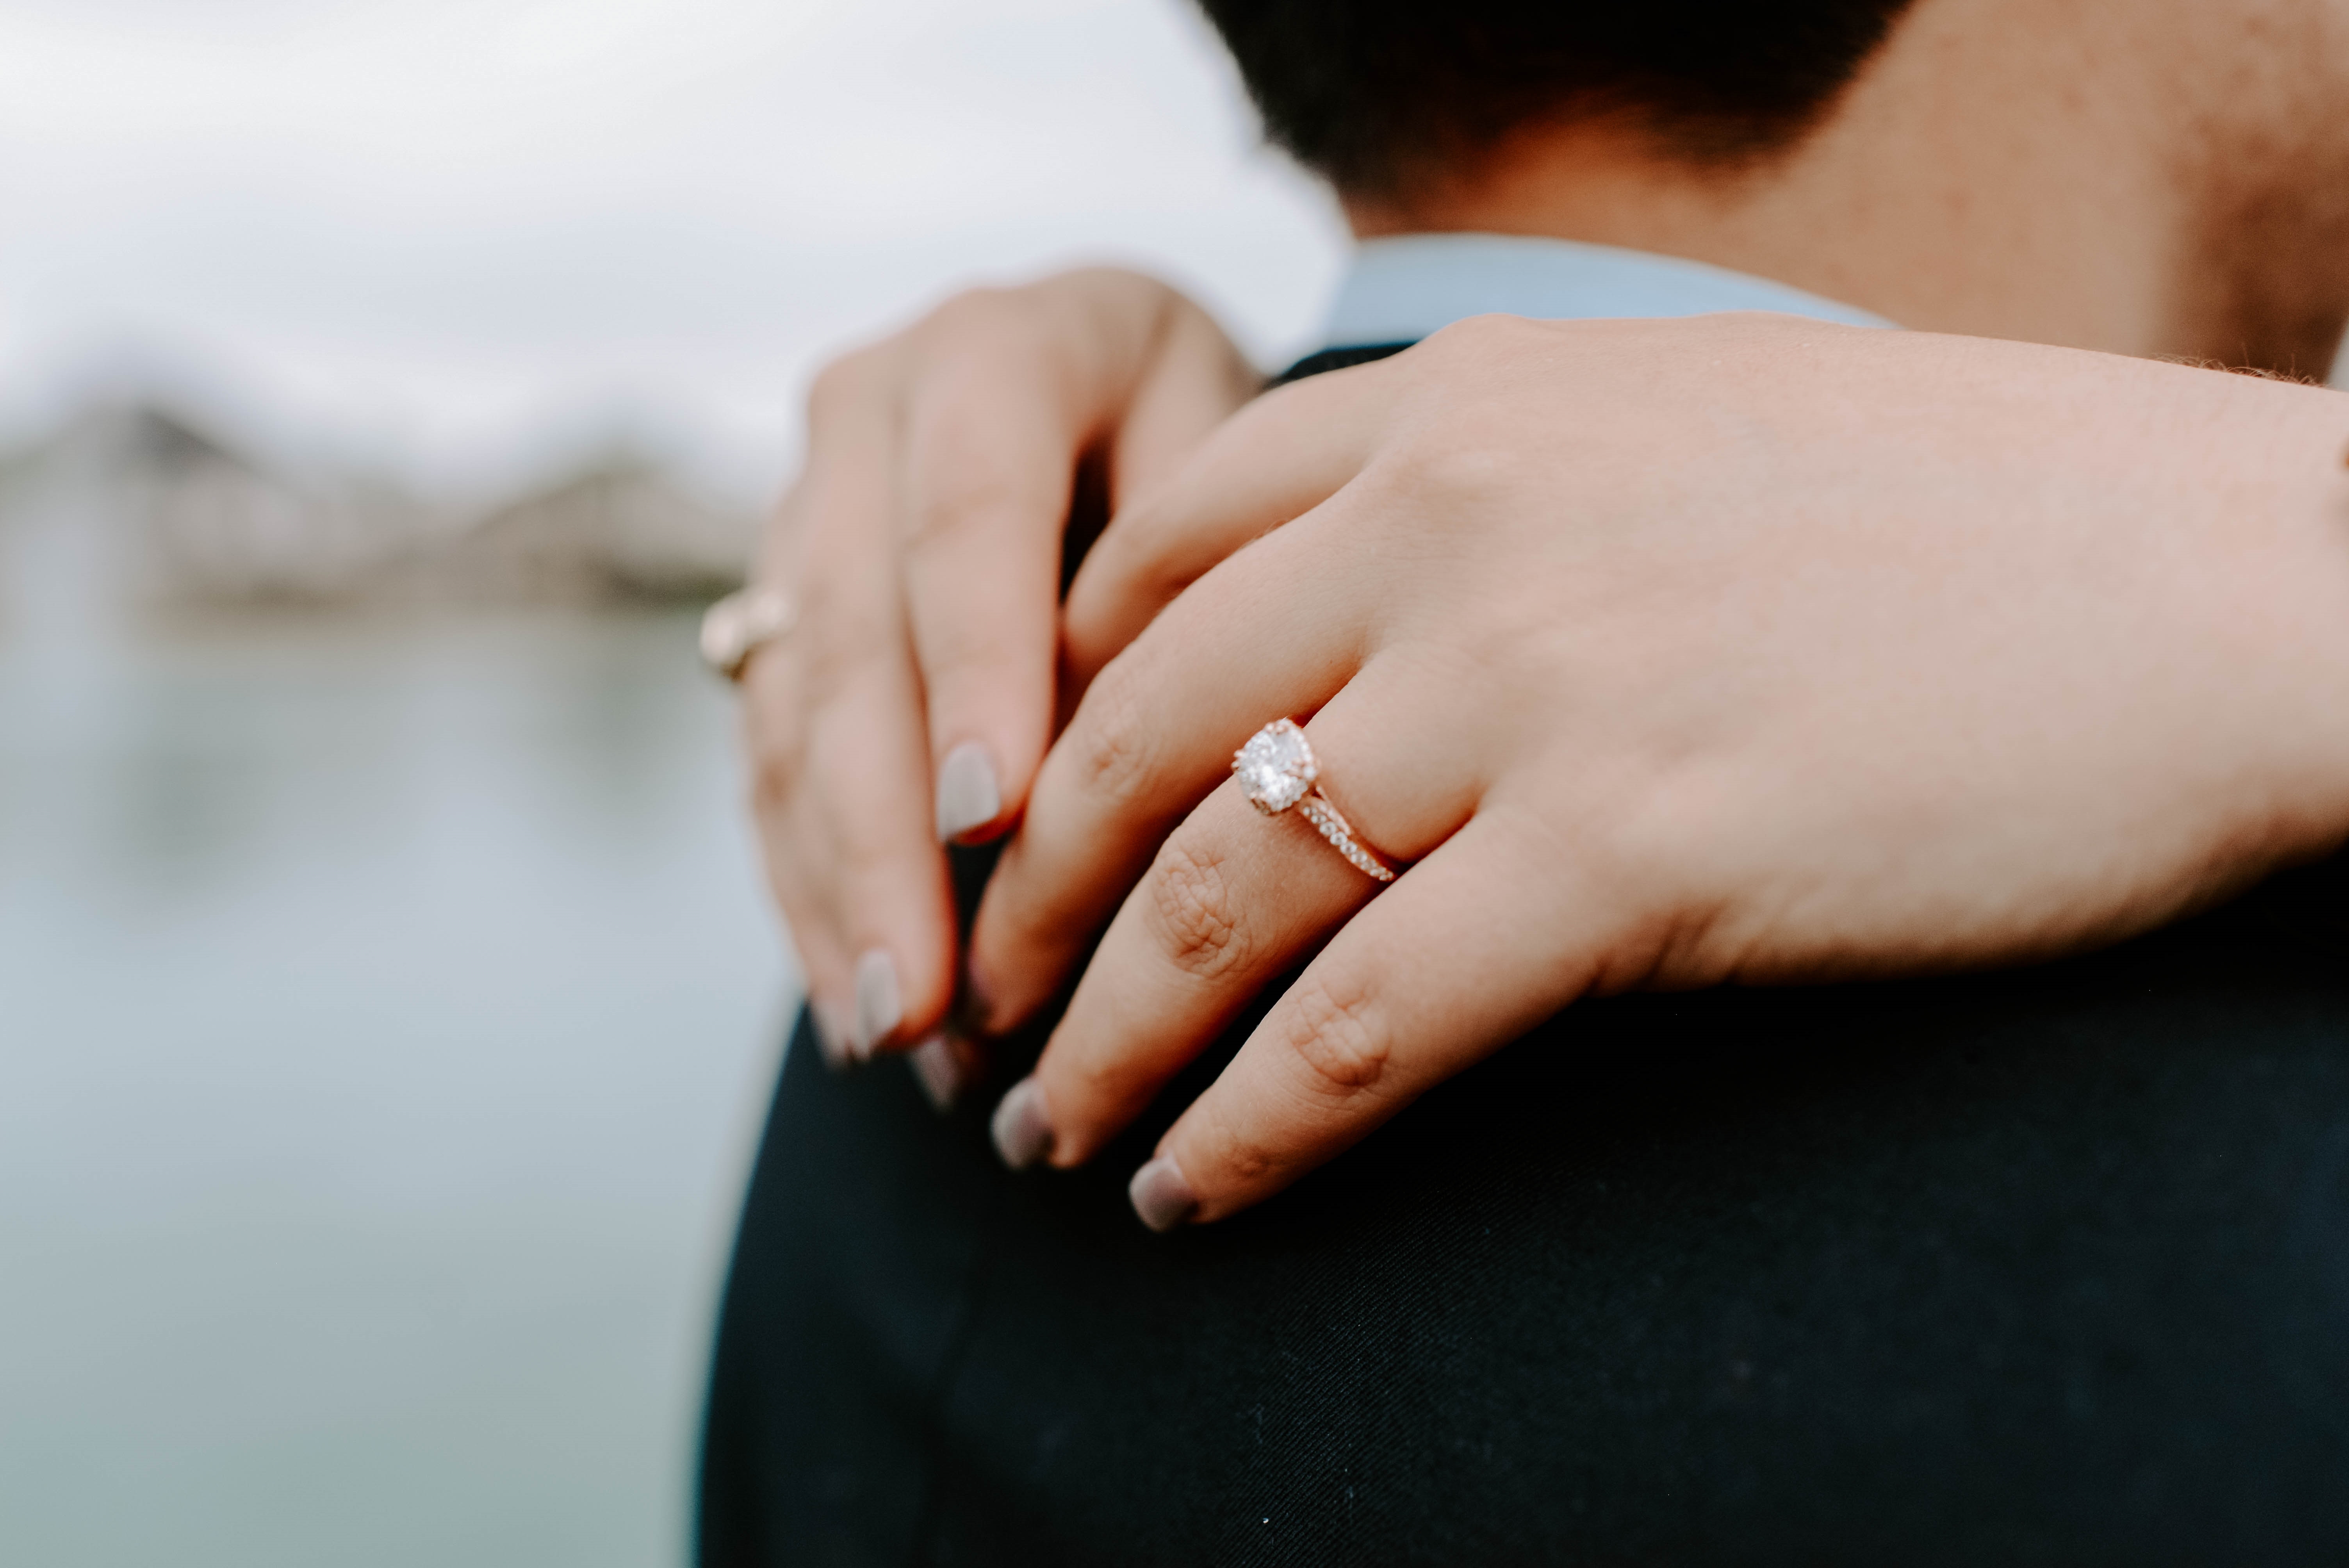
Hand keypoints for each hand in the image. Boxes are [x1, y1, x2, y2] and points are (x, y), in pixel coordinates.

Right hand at [742, 269, 1256, 1080]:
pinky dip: (814, 885)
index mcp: (997, 352)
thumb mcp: (1237, 458)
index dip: (973, 670)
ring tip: (900, 1033)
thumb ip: (1184, 587)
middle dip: (884, 832)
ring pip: (793, 715)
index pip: (970, 514)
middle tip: (930, 995)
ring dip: (840, 886)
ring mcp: (801, 509)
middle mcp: (871, 415)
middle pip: (853, 634)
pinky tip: (857, 998)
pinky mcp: (774, 611)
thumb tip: (1141, 781)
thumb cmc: (1219, 440)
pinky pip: (770, 759)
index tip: (992, 823)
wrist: (1130, 391)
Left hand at [966, 312, 2348, 1226]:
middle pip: (1137, 742)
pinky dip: (1249, 1131)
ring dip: (1105, 1040)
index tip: (1007, 834)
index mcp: (1459, 408)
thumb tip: (1345, 616)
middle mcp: (1459, 524)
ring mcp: (1538, 686)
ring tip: (1048, 1133)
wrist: (2217, 576)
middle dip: (1025, 902)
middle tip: (978, 1013)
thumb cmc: (1965, 515)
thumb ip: (1487, 489)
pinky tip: (1193, 1194)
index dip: (1042, 720)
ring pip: (1216, 896)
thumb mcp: (1670, 428)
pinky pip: (1361, 1027)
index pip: (1149, 568)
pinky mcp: (1633, 854)